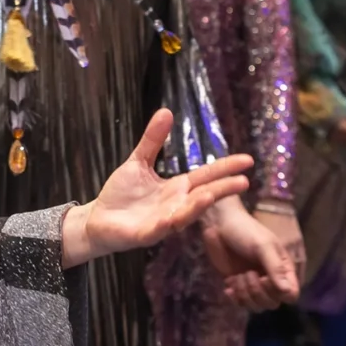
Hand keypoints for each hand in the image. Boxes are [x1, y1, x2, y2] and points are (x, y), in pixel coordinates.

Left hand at [60, 110, 252, 266]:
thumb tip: (166, 111)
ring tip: (212, 194)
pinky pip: (159, 229)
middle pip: (204, 196)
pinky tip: (174, 217)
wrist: (98, 219)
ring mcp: (163, 221)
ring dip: (198, 206)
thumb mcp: (139, 162)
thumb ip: (153, 141)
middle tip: (244, 182)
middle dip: (222, 189)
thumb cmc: (121, 194)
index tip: (247, 160)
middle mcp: (176, 205)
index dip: (225, 168)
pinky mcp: (145, 235)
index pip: (206, 176)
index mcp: (177, 188)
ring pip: (185, 214)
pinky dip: (167, 224)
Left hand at [202, 193, 301, 308]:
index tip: (266, 279)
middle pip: (273, 303)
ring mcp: (254, 284)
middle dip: (258, 292)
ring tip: (238, 276)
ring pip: (257, 306)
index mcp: (283, 269)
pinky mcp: (238, 286)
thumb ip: (275, 268)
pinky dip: (235, 297)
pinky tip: (229, 282)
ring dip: (245, 294)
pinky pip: (241, 303)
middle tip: (248, 273)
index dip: (280, 294)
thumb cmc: (246, 231)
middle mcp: (271, 280)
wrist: (221, 225)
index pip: (291, 294)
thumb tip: (288, 292)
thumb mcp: (263, 246)